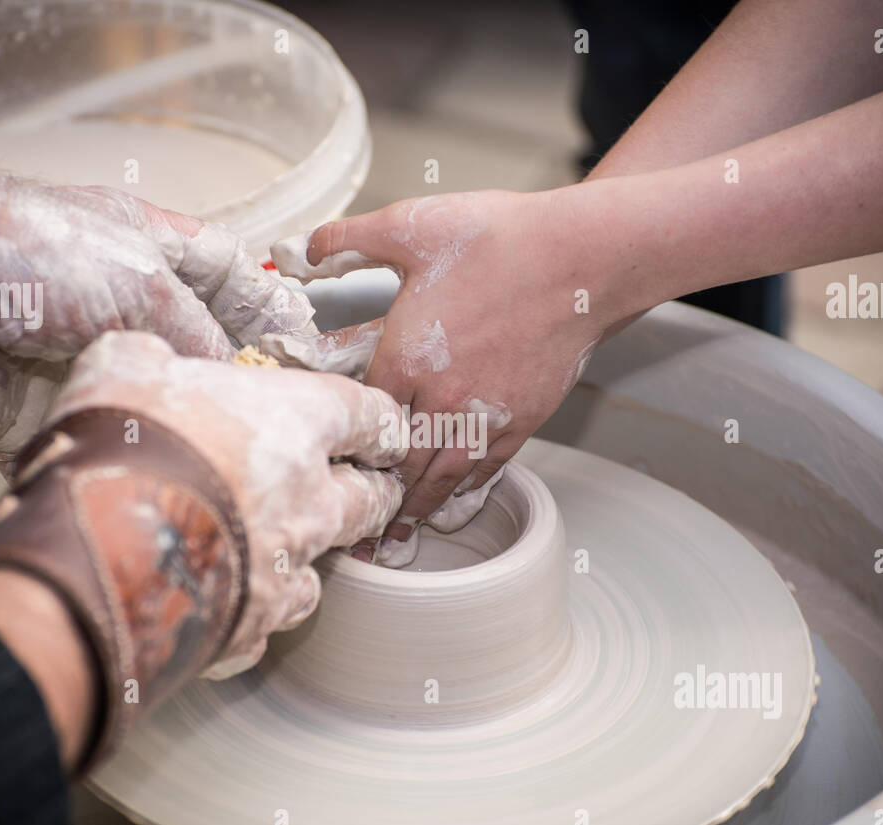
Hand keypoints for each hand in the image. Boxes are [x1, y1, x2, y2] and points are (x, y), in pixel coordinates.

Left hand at [0, 170, 316, 467]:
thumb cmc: (34, 254)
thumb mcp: (142, 278)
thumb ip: (200, 329)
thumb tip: (234, 380)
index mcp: (146, 251)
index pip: (226, 273)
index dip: (269, 304)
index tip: (308, 342)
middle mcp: (122, 307)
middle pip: (200, 347)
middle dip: (242, 379)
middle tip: (292, 413)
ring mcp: (89, 361)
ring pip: (161, 403)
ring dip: (196, 428)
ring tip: (250, 456)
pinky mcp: (55, 412)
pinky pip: (108, 444)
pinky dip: (138, 463)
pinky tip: (185, 481)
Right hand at [48, 330, 405, 678]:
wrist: (95, 550)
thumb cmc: (120, 449)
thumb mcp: (124, 367)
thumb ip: (150, 360)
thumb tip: (144, 361)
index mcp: (294, 423)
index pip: (367, 415)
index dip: (379, 422)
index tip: (385, 431)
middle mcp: (308, 500)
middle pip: (367, 498)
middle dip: (373, 492)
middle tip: (370, 489)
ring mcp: (286, 569)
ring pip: (326, 564)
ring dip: (315, 554)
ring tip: (296, 550)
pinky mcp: (253, 626)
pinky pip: (270, 620)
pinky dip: (257, 610)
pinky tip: (234, 603)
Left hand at [265, 191, 610, 562]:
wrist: (579, 257)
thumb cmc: (499, 238)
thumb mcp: (409, 225)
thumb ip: (348, 237)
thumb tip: (303, 247)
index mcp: (403, 359)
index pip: (362, 419)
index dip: (344, 447)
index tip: (329, 471)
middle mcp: (439, 398)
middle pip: (399, 464)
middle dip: (375, 500)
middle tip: (355, 532)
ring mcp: (482, 415)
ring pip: (440, 478)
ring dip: (416, 511)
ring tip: (396, 541)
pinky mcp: (520, 420)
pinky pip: (485, 470)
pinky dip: (464, 494)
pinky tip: (451, 508)